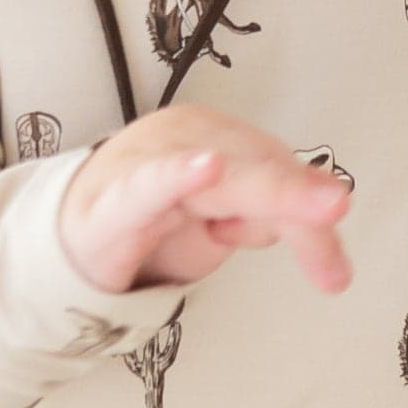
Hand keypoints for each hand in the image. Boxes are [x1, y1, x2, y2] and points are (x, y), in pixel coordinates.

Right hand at [59, 106, 353, 294]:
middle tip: (338, 212)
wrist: (70, 242)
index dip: (310, 211)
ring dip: (266, 193)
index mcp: (220, 138)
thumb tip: (329, 225)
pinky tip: (207, 170)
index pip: (279, 170)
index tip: (336, 270)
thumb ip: (275, 219)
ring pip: (220, 179)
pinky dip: (178, 176)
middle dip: (298, 202)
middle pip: (258, 171)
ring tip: (314, 205)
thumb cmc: (154, 225)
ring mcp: (148, 162)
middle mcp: (187, 138)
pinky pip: (148, 185)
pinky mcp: (114, 201)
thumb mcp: (227, 225)